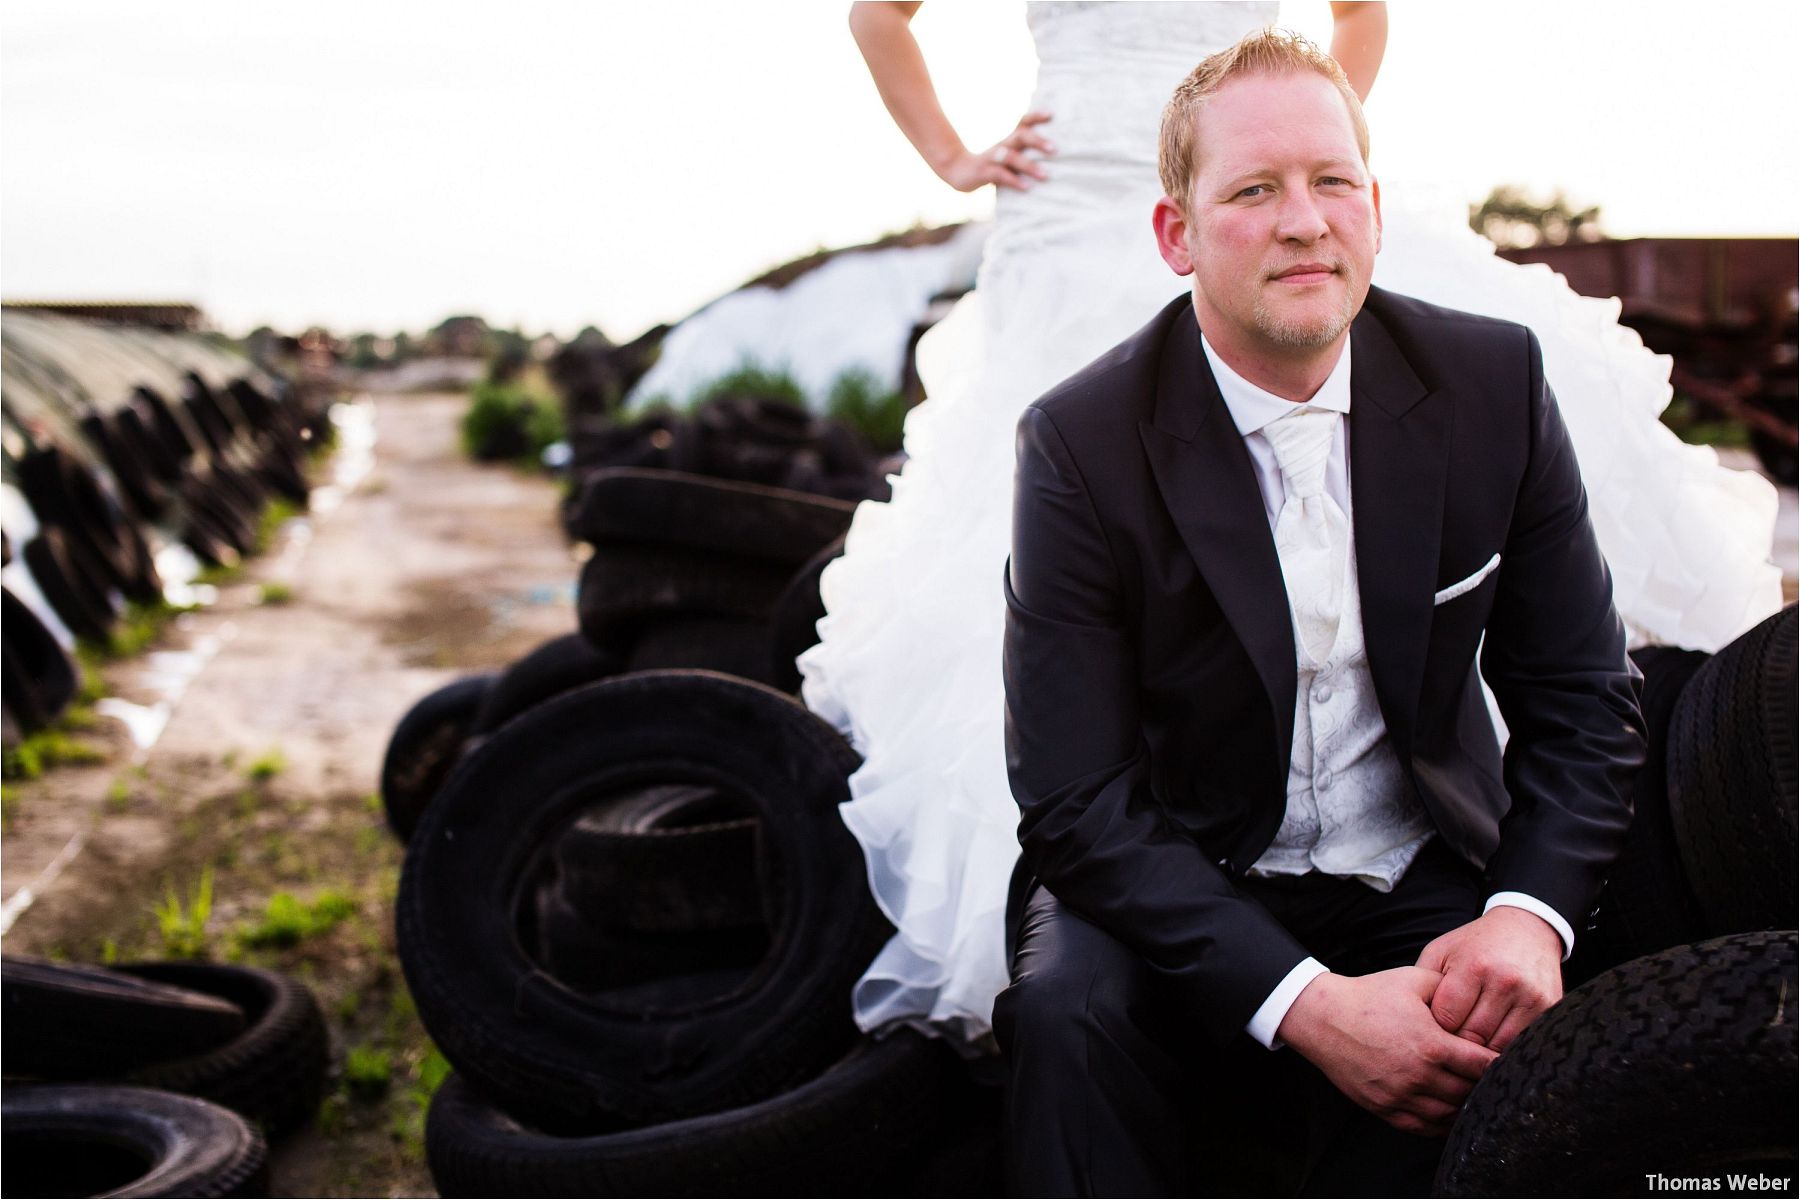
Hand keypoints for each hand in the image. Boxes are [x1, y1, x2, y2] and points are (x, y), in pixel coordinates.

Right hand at [938, 110, 1054, 191]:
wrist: (957, 170)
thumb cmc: (990, 165)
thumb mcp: (1007, 156)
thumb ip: (1025, 154)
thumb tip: (1053, 158)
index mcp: (1009, 140)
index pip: (1023, 123)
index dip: (1036, 117)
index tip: (1051, 114)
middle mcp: (1002, 145)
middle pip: (1021, 136)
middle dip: (1038, 141)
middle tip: (1056, 149)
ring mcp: (992, 158)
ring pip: (1011, 157)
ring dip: (1029, 166)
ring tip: (1046, 175)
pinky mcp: (983, 172)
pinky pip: (1000, 175)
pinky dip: (1014, 181)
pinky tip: (1027, 187)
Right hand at [1277, 967, 1497, 1136]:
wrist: (1323, 1018)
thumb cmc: (1369, 996)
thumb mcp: (1413, 980)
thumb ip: (1450, 989)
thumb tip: (1478, 999)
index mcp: (1431, 1045)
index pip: (1483, 1066)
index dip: (1500, 1063)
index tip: (1507, 1060)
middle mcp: (1419, 1076)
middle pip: (1470, 1092)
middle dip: (1483, 1085)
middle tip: (1490, 1076)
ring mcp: (1400, 1096)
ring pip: (1449, 1114)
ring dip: (1464, 1106)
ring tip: (1471, 1094)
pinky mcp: (1385, 1108)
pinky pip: (1424, 1127)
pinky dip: (1441, 1123)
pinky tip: (1448, 1112)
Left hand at [1416, 906, 1563, 1052]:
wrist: (1526, 929)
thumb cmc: (1475, 944)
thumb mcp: (1441, 951)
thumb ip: (1423, 984)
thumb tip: (1411, 1020)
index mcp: (1473, 966)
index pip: (1447, 1019)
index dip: (1436, 1027)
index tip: (1433, 1026)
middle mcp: (1504, 982)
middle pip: (1472, 1036)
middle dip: (1457, 1042)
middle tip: (1449, 1041)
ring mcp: (1530, 996)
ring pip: (1497, 1046)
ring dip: (1481, 1050)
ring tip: (1470, 1043)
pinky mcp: (1549, 1007)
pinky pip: (1522, 1043)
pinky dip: (1505, 1047)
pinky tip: (1493, 1039)